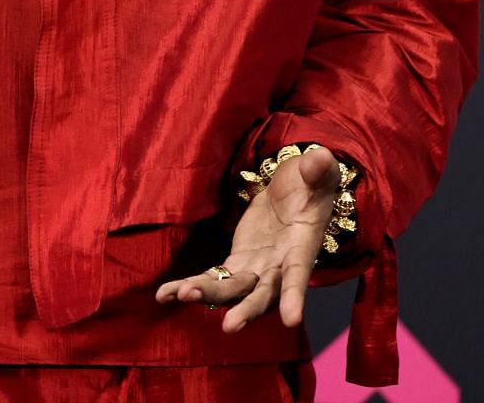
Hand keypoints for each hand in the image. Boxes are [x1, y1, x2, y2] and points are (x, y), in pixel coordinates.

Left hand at [153, 145, 341, 332]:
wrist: (296, 191)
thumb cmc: (312, 182)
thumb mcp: (317, 171)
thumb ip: (318, 168)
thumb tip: (319, 157)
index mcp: (302, 246)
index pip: (299, 273)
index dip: (294, 295)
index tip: (291, 321)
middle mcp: (280, 266)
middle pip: (263, 294)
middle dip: (246, 309)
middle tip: (228, 326)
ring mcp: (257, 268)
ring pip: (233, 290)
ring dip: (209, 295)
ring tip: (180, 296)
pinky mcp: (237, 263)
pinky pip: (214, 278)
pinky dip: (190, 286)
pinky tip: (164, 295)